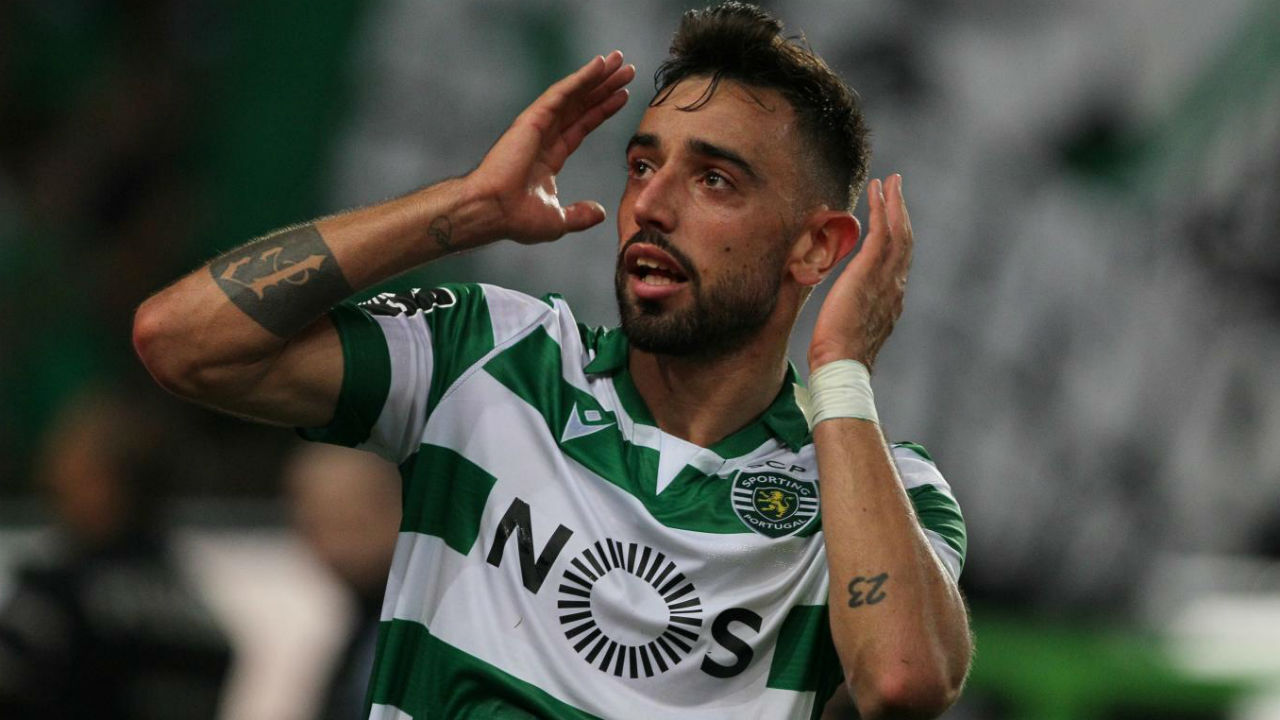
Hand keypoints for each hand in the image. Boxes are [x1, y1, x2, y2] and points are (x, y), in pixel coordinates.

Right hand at [467, 51, 634, 244]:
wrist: (493, 212)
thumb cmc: (516, 219)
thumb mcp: (557, 220)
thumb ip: (579, 215)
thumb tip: (600, 213)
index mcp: (549, 157)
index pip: (582, 126)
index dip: (602, 110)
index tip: (623, 96)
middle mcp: (544, 136)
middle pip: (581, 105)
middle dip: (604, 86)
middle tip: (627, 69)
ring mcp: (538, 125)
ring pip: (574, 94)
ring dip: (597, 76)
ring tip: (619, 59)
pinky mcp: (533, 119)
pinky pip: (562, 93)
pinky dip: (581, 78)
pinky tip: (599, 65)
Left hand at [808, 175, 912, 370]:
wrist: (840, 365)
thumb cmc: (837, 354)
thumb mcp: (851, 326)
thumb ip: (853, 308)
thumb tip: (842, 303)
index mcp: (891, 298)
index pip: (899, 259)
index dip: (898, 233)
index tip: (892, 214)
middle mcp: (895, 286)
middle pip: (905, 239)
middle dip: (901, 210)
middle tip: (896, 186)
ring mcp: (886, 278)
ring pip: (898, 231)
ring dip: (893, 203)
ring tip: (889, 181)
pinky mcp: (869, 272)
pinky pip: (882, 232)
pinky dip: (882, 209)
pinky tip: (877, 193)